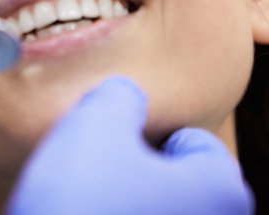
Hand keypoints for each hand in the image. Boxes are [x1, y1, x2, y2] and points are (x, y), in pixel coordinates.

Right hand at [7, 77, 253, 214]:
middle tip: (96, 166)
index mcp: (218, 192)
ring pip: (153, 210)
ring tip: (82, 198)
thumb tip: (125, 95)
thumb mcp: (95, 124)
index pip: (196, 143)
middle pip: (177, 180)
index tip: (115, 139)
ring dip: (122, 199)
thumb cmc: (81, 205)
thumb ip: (119, 96)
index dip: (149, 131)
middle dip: (136, 166)